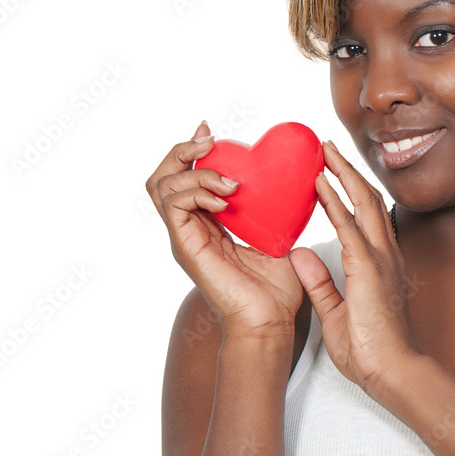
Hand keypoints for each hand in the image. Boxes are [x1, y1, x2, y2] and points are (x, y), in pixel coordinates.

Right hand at [146, 121, 303, 340]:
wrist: (271, 323)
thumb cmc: (276, 289)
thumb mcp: (277, 236)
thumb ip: (275, 210)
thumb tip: (292, 179)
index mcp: (207, 225)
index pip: (184, 178)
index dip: (193, 151)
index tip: (213, 132)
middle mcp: (190, 229)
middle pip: (162, 177)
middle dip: (183, 150)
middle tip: (209, 141)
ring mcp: (185, 238)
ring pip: (162, 186)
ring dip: (195, 172)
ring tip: (228, 182)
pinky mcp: (186, 248)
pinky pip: (173, 207)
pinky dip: (195, 192)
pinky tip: (224, 200)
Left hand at [289, 140, 419, 396]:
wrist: (393, 372)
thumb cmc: (371, 352)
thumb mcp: (337, 313)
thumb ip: (322, 284)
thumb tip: (301, 257)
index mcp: (379, 266)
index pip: (365, 218)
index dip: (349, 191)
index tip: (330, 173)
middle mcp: (384, 256)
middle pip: (368, 200)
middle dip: (347, 170)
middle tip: (327, 148)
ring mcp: (381, 260)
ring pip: (363, 204)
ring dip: (342, 174)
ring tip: (323, 152)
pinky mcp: (369, 269)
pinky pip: (349, 227)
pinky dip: (334, 202)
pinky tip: (320, 184)